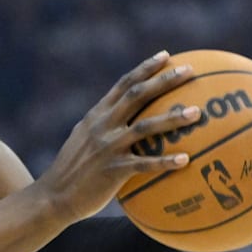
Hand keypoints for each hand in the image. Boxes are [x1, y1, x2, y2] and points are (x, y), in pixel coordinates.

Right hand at [36, 50, 200, 222]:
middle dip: (164, 81)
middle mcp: (103, 125)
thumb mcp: (85, 138)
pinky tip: (186, 160)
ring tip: (197, 112)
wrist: (54, 196)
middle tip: (189, 71)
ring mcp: (108, 147)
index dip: (145, 68)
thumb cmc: (73, 169)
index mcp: (97, 115)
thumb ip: (104, 125)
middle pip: (137, 95)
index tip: (166, 56)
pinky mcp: (113, 170)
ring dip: (172, 118)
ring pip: (145, 127)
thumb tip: (129, 119)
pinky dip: (165, 162)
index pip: (123, 84)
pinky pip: (144, 164)